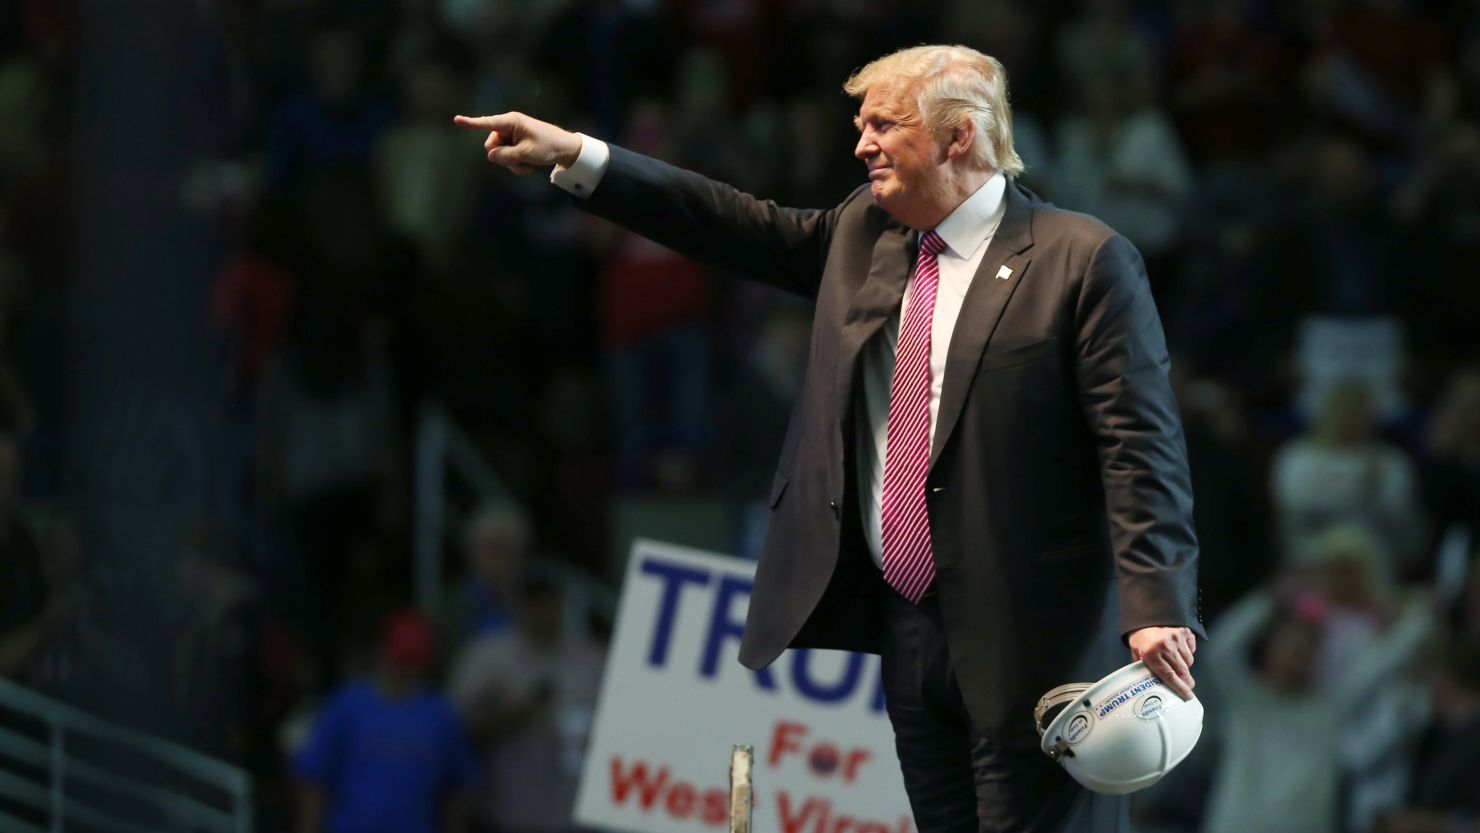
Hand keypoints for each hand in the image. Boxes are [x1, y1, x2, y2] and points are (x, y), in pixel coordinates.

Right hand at [453, 111, 582, 173]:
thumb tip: (490, 155)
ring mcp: (511, 137)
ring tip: (529, 162)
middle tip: (521, 158)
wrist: (565, 149)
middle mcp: (508, 127)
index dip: (471, 123)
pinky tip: (530, 164)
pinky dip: (517, 164)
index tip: (456, 120)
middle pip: (491, 146)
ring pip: (499, 155)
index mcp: (511, 122)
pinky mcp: (515, 146)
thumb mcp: (526, 153)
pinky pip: (507, 159)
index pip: (487, 123)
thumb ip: (505, 155)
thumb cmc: (548, 146)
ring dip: (512, 163)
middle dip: (503, 156)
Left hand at [1128, 626, 1196, 699]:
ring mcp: (1176, 637)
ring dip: (1185, 666)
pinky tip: (1179, 650)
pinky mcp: (1184, 631)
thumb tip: (1157, 686)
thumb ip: (1146, 670)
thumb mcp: (1137, 655)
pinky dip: (1188, 652)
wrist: (1144, 618)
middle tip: (1188, 687)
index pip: (1169, 676)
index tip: (1187, 695)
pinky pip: (1192, 648)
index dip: (1180, 688)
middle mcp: (1165, 645)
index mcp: (1151, 653)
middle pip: (1182, 671)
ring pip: (1189, 661)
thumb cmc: (1140, 638)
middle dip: (1187, 682)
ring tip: (1176, 663)